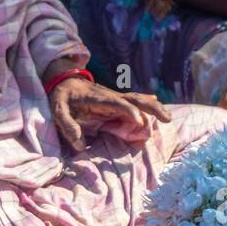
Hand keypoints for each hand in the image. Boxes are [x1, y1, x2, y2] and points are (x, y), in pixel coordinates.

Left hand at [50, 77, 170, 151]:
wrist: (64, 80)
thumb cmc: (61, 97)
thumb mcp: (58, 110)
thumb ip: (68, 126)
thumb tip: (79, 146)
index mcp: (97, 98)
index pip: (117, 103)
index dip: (129, 111)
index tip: (139, 121)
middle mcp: (110, 97)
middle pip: (134, 99)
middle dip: (151, 108)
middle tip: (167, 119)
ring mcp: (114, 99)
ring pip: (137, 100)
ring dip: (153, 108)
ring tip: (168, 118)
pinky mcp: (115, 102)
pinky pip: (133, 102)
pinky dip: (146, 104)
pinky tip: (158, 105)